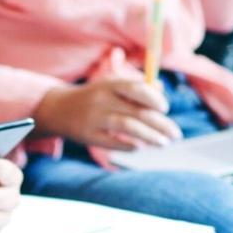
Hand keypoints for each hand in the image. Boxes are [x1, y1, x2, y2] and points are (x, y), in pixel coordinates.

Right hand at [33, 77, 182, 150]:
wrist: (57, 109)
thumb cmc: (92, 97)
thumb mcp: (110, 86)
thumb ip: (135, 87)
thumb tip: (161, 90)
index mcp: (109, 85)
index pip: (137, 89)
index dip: (155, 99)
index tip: (165, 109)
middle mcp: (102, 100)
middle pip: (137, 111)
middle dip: (160, 124)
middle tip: (176, 134)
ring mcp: (93, 118)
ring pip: (128, 126)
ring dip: (150, 136)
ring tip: (164, 143)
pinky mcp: (87, 135)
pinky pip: (112, 141)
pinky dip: (129, 145)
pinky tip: (141, 147)